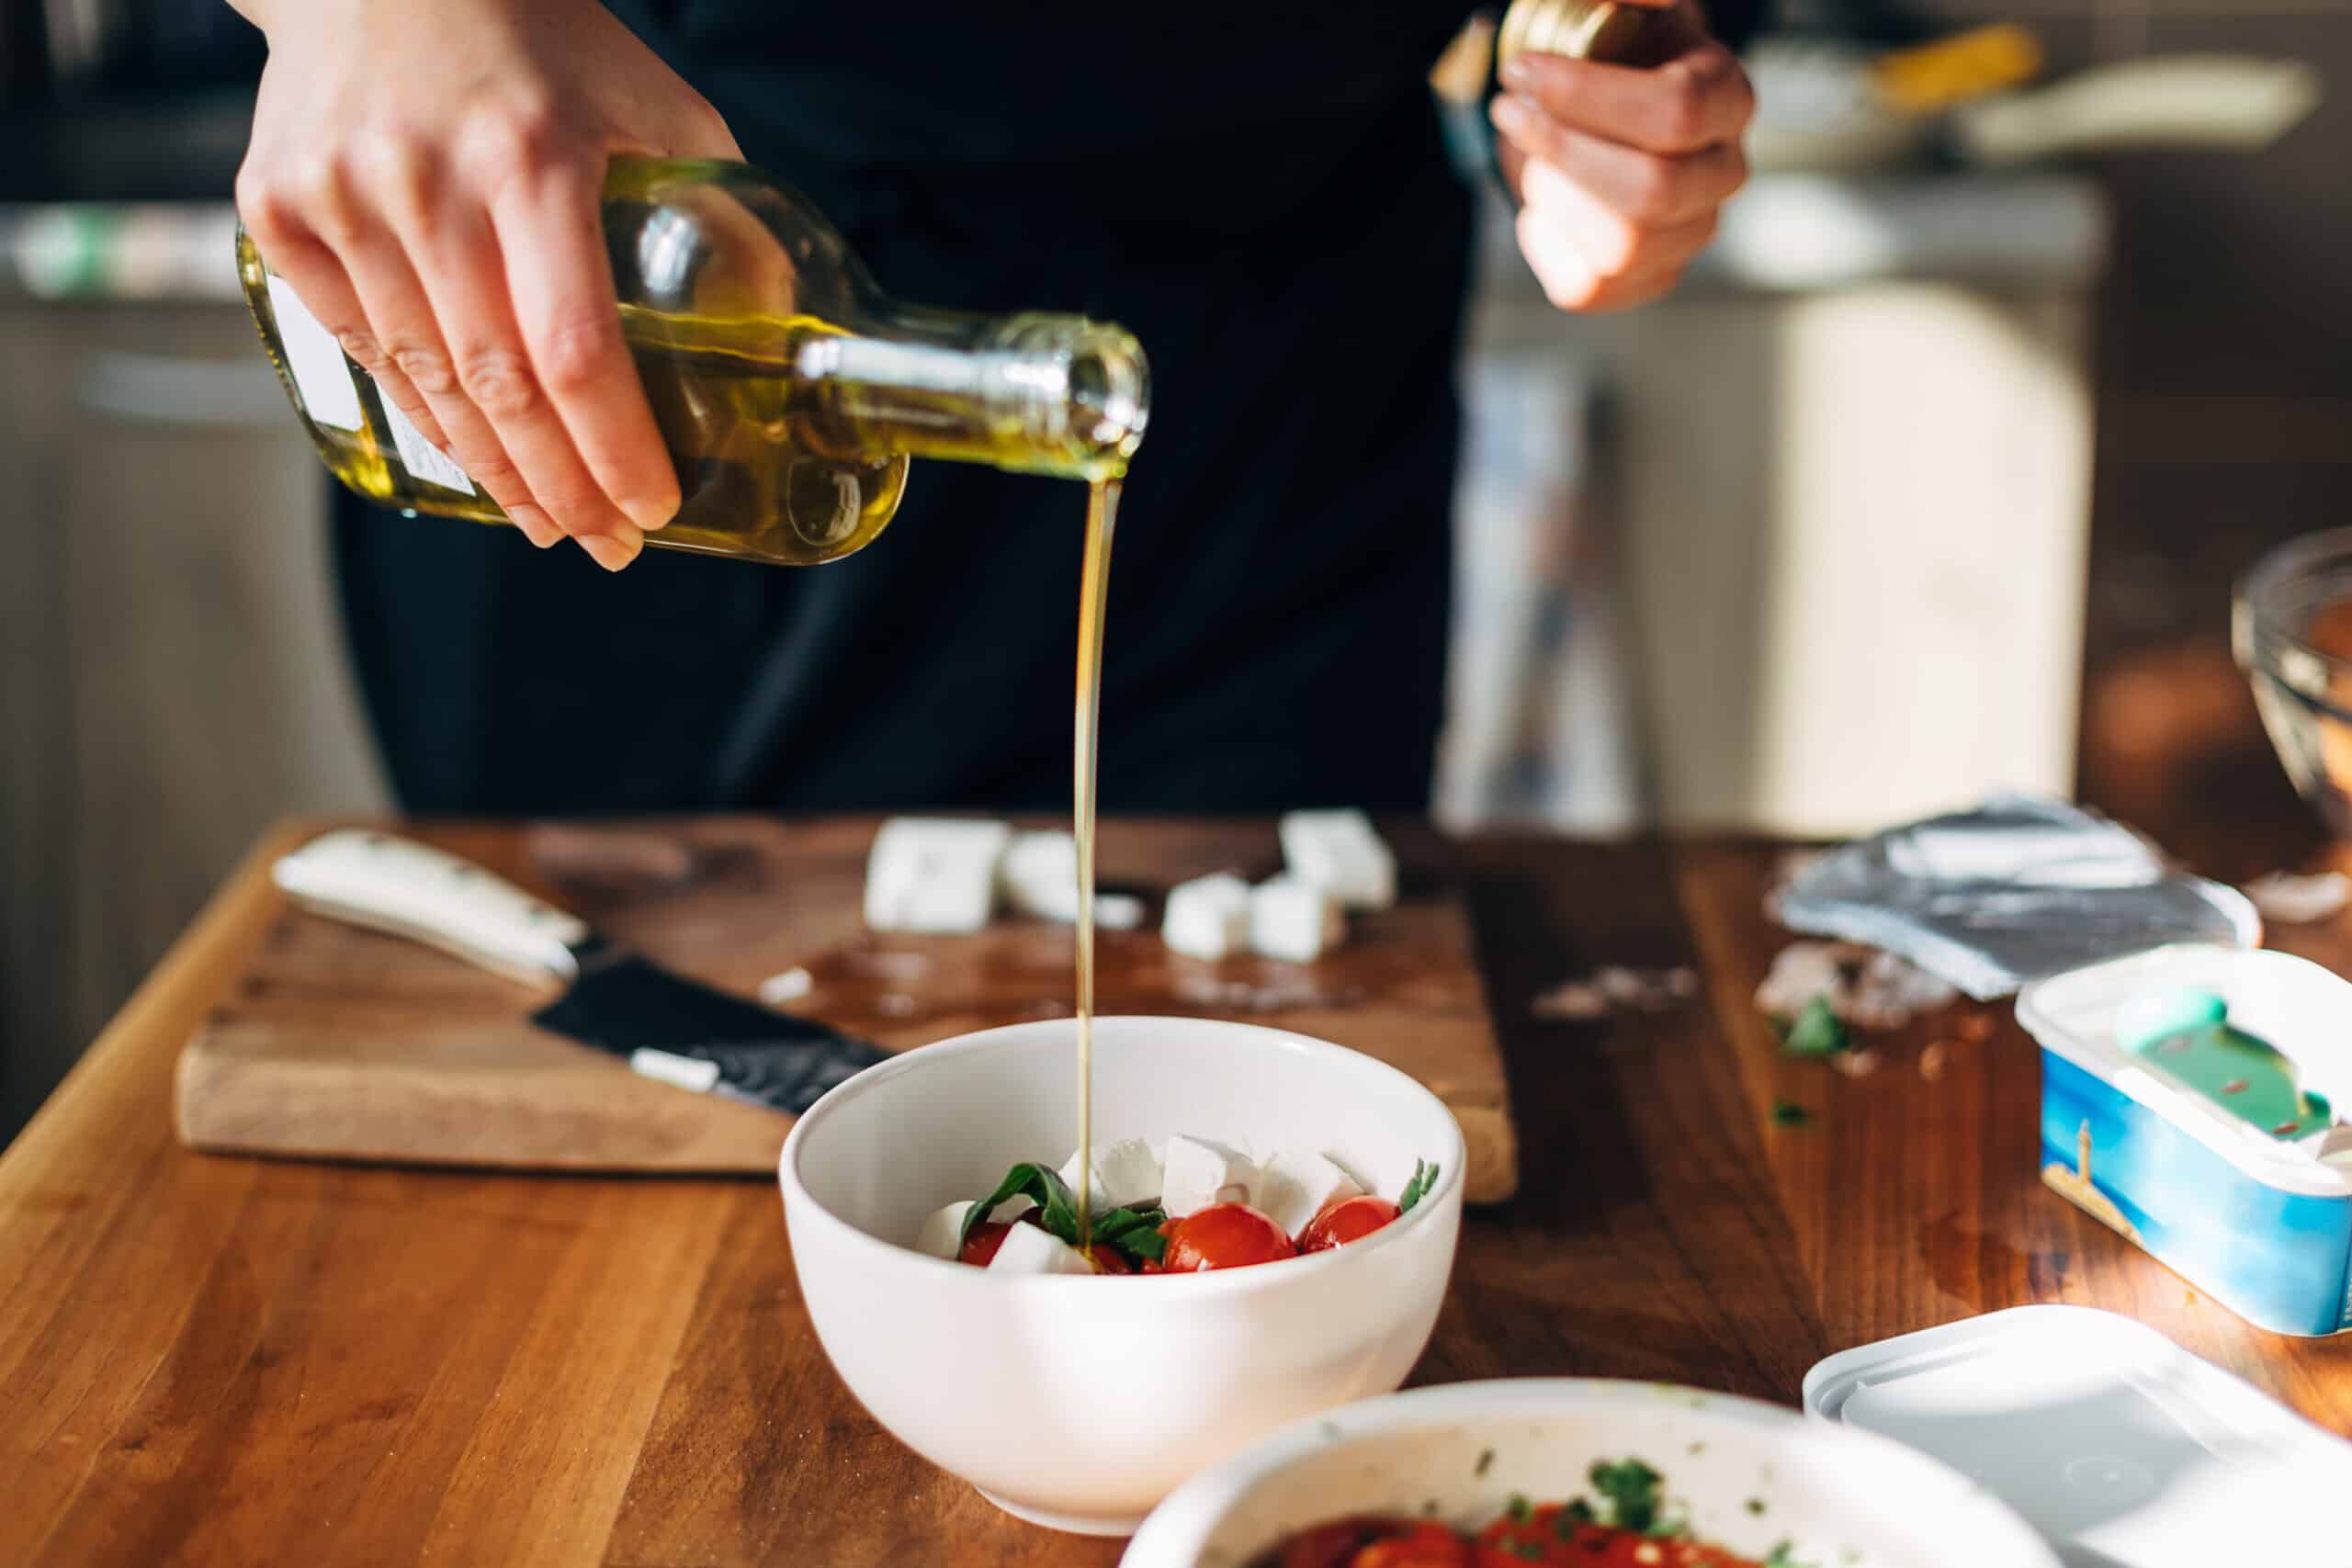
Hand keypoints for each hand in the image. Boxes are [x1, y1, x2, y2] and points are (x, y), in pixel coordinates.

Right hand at [232, 0, 742, 568]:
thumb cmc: (541, 37)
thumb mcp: (655, 101)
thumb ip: (718, 205)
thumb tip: (779, 328)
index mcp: (530, 160)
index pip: (575, 350)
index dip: (616, 449)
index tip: (655, 508)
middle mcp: (424, 184)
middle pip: (498, 390)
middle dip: (561, 491)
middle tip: (607, 544)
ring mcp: (339, 198)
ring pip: (423, 383)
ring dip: (493, 472)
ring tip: (549, 521)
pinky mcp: (278, 207)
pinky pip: (358, 343)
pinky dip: (420, 410)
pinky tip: (472, 451)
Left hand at [1491, 0, 1753, 312]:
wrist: (1600, 105)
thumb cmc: (1609, 48)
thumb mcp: (1614, 6)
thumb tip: (1646, 2)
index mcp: (1727, 97)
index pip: (1676, 113)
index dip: (1585, 96)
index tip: (1521, 71)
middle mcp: (1723, 173)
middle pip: (1654, 191)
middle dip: (1562, 151)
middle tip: (1508, 111)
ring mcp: (1690, 234)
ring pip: (1622, 248)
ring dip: (1551, 195)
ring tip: (1529, 155)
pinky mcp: (1649, 278)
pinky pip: (1590, 291)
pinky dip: (1547, 245)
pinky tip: (1541, 204)